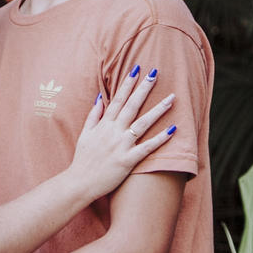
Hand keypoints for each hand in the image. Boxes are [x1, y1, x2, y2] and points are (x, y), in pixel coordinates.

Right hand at [69, 65, 176, 201]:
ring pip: (142, 123)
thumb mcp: (85, 134)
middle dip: (144, 89)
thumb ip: (94, 115)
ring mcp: (121, 146)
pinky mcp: (127, 161)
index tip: (137, 69)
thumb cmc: (83, 159)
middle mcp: (113, 132)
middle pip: (132, 106)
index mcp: (104, 125)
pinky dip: (160, 139)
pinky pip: (147, 148)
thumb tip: (101, 97)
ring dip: (157, 110)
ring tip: (171, 98)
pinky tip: (173, 129)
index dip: (127, 83)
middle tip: (155, 73)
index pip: (118, 99)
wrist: (80, 183)